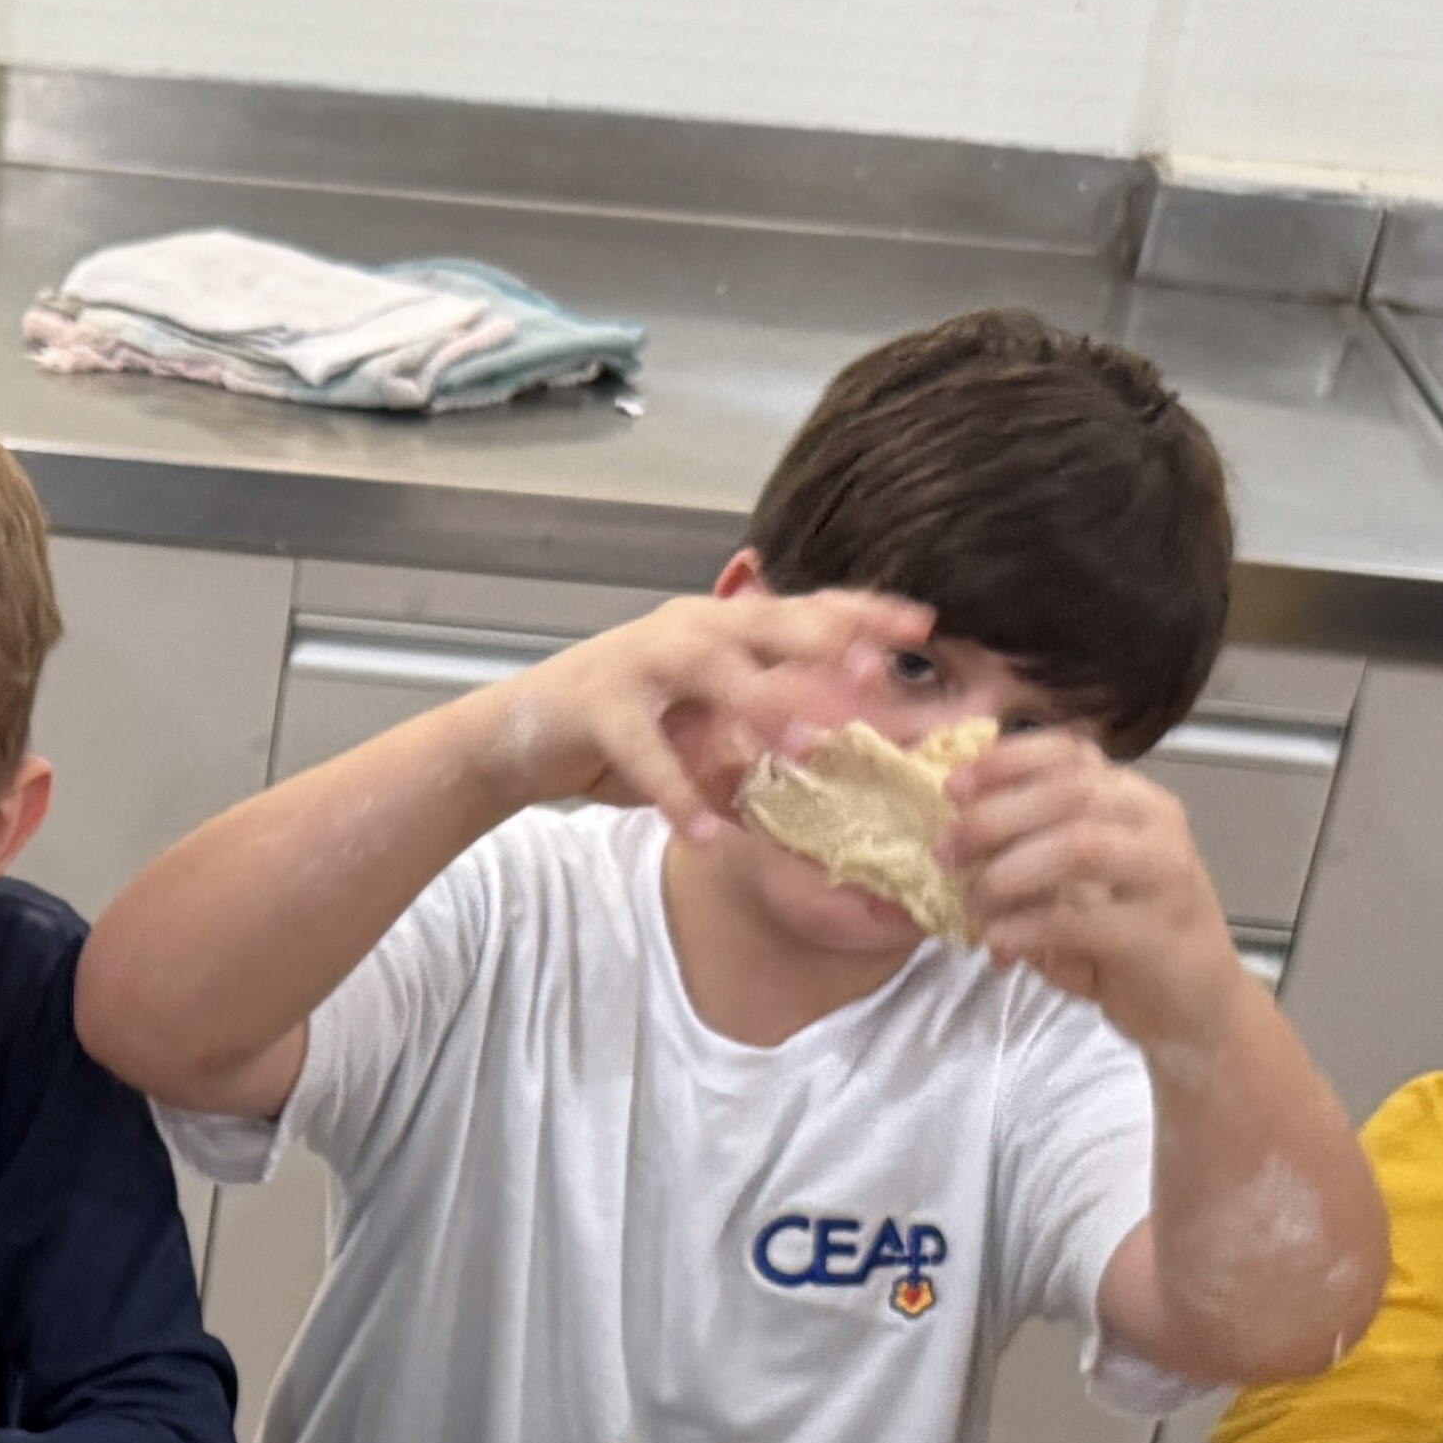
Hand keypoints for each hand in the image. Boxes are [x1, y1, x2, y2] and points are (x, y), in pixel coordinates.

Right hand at [481, 586, 934, 833]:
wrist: (520, 734)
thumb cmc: (626, 726)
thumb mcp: (705, 720)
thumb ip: (762, 723)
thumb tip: (845, 750)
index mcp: (722, 626)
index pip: (804, 607)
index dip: (862, 613)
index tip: (923, 626)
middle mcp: (688, 630)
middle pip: (767, 623)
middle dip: (826, 641)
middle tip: (879, 670)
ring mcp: (640, 662)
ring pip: (711, 674)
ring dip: (764, 709)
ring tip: (810, 749)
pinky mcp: (596, 708)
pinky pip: (645, 753)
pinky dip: (678, 796)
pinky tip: (708, 834)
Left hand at [946, 734, 1257, 1051]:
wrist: (1198, 1004)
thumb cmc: (1129, 938)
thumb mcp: (1080, 883)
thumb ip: (1034, 850)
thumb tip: (953, 837)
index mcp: (1134, 799)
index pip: (1072, 752)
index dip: (1006, 762)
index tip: (953, 786)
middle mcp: (1156, 824)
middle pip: (1070, 792)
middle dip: (994, 817)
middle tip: (945, 852)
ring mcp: (1164, 877)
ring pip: (1080, 845)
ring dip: (1010, 871)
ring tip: (974, 902)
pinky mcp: (1157, 935)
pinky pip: (1081, 919)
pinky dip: (1026, 927)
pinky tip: (998, 942)